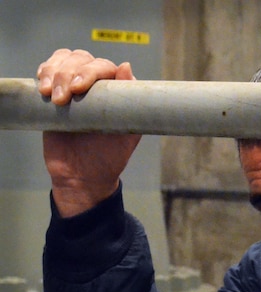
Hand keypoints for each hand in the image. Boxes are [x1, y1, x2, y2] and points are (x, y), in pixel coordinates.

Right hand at [37, 49, 140, 216]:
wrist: (82, 176)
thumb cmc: (108, 158)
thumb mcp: (127, 135)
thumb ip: (130, 105)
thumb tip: (126, 66)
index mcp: (117, 92)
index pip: (105, 67)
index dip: (90, 71)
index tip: (79, 88)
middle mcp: (98, 85)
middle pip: (81, 59)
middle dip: (68, 73)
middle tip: (63, 98)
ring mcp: (75, 87)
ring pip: (64, 60)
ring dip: (54, 72)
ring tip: (52, 97)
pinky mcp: (55, 93)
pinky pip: (48, 71)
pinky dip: (44, 73)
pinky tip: (43, 89)